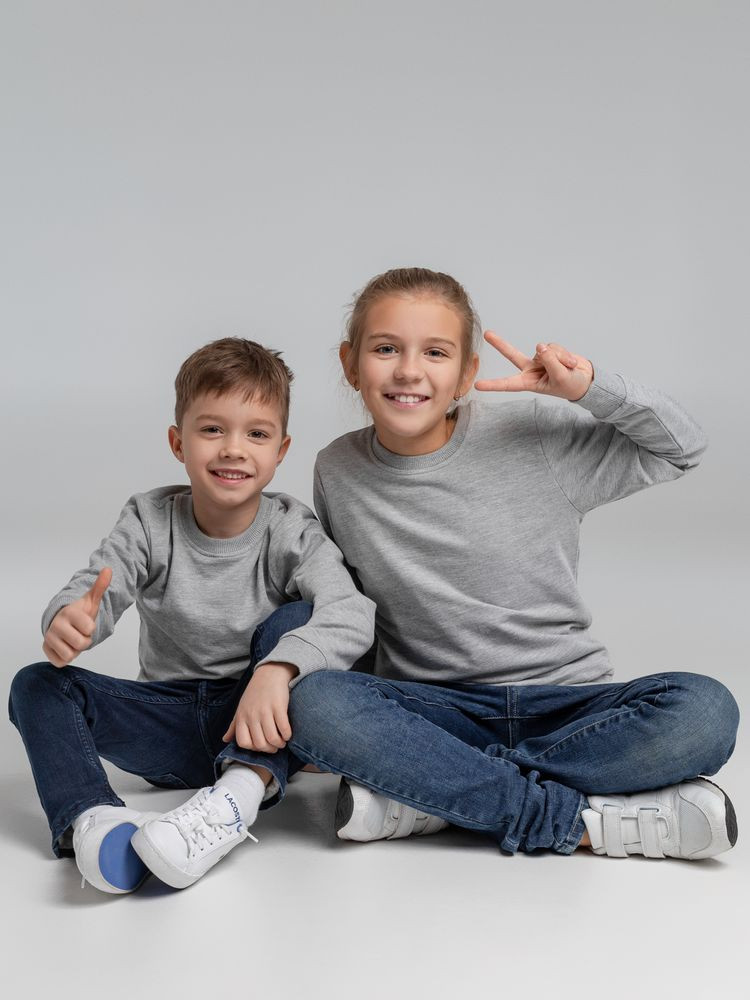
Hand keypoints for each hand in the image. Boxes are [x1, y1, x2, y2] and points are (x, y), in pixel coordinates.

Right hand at [42, 567, 111, 667]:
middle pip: (81, 644)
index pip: (89, 629)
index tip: (86, 624)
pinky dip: (65, 658)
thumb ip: (100, 586)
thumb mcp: (91, 601)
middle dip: (84, 641)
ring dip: (75, 650)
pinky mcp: (45, 649)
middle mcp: (57, 624)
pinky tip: (65, 646)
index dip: (91, 629)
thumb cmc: (79, 613)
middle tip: (80, 633)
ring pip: (70, 655)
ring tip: (72, 640)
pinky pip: (60, 662)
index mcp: (69, 612)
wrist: (62, 622)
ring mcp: (49, 637)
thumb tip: (109, 570)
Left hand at [223, 662, 297, 752]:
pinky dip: (287, 735)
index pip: (243, 742)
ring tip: (282, 741)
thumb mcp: (241, 708)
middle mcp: (251, 715)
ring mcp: (265, 710)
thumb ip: (233, 726)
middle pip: (259, 743)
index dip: (253, 749)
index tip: (261, 746)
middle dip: (269, 749)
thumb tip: (225, 740)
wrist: (269, 673)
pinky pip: (284, 728)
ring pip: (272, 738)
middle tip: (275, 747)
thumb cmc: (254, 693)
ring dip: (279, 744)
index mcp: (241, 717)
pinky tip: (288, 733)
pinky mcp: (279, 706)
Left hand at [475, 332, 593, 401]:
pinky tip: (570, 361)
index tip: (478, 386)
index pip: (508, 384)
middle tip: (487, 333)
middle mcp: (530, 370)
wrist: (585, 380)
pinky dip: (564, 354)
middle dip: (500, 344)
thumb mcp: (561, 378)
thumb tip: (540, 346)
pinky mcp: (548, 351)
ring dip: (559, 357)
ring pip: (544, 350)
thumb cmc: (571, 385)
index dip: (493, 385)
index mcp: (528, 383)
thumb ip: (550, 362)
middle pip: (512, 354)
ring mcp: (539, 359)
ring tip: (568, 368)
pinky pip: (553, 346)